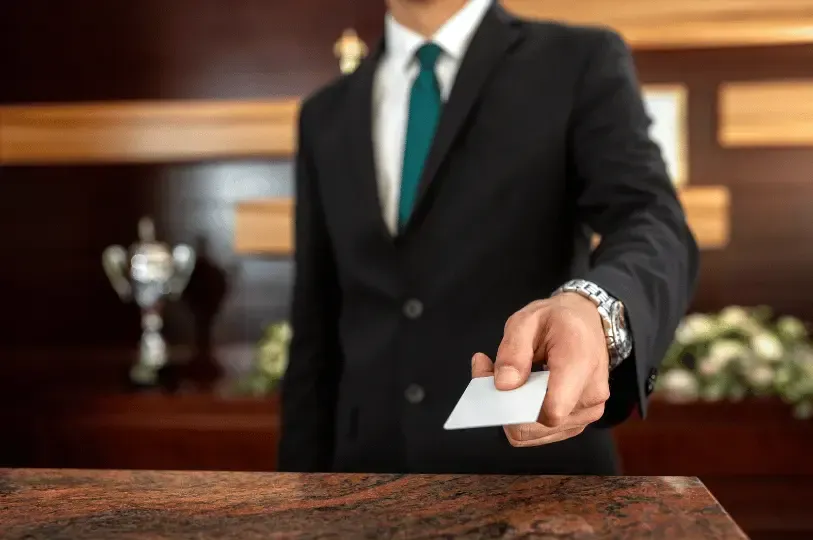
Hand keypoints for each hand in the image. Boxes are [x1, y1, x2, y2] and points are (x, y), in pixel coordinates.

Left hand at [472, 293, 609, 446]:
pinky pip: (541, 433)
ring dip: (513, 411)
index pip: (552, 411)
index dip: (517, 407)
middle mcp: (590, 396)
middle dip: (506, 406)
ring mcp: (587, 414)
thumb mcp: (527, 320)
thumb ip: (513, 350)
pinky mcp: (578, 423)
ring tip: (508, 378)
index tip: (495, 382)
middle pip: (538, 426)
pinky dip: (523, 416)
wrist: (589, 324)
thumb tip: (504, 386)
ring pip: (535, 433)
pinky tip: (520, 391)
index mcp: (580, 363)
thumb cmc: (559, 319)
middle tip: (489, 372)